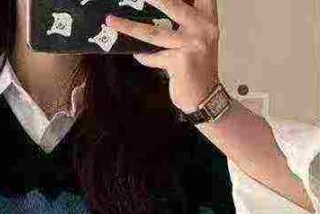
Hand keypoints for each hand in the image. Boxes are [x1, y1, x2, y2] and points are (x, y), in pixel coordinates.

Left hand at [106, 0, 220, 113]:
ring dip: (129, 26)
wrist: (205, 97)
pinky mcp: (180, 61)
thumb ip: (184, 23)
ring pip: (154, 32)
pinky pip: (153, 56)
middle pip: (174, 5)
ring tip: (112, 20)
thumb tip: (154, 11)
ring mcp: (192, 44)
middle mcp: (203, 28)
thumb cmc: (197, 68)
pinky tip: (137, 53)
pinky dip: (143, 56)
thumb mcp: (196, 40)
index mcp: (207, 19)